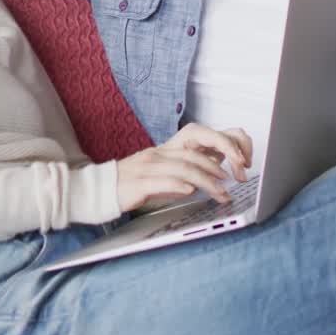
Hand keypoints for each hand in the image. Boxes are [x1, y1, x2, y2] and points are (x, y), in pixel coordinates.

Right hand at [116, 123, 252, 212]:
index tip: (236, 164)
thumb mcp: (159, 175)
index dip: (219, 149)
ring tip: (221, 192)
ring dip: (206, 181)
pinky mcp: (138, 183)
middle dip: (218, 167)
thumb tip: (203, 178)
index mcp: (164, 151)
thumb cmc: (130, 185)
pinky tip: (190, 191)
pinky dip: (178, 185)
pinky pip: (162, 181)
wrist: (99, 190)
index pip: (197, 142)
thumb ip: (179, 173)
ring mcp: (147, 167)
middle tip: (235, 180)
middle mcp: (157, 155)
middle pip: (194, 154)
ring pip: (183, 168)